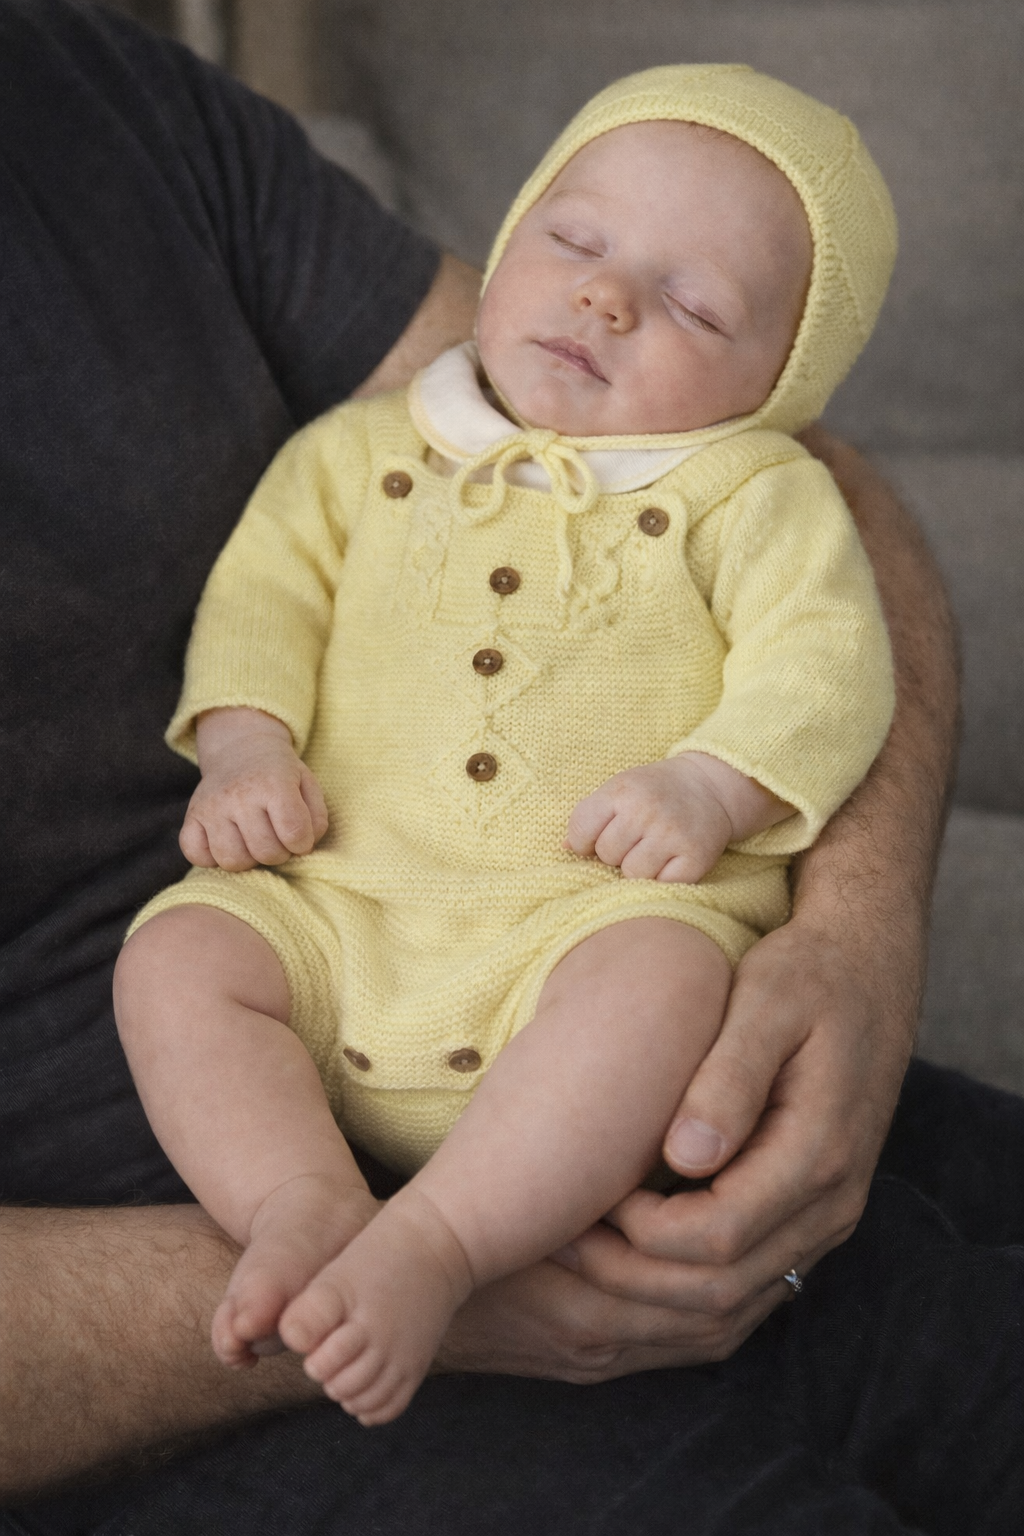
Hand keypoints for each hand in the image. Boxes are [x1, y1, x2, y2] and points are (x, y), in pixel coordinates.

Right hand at [181, 708, 327, 870]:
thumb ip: (315, 818)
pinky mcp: (192, 816)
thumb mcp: (307, 784)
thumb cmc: (279, 774)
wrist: (241, 749)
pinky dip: (212, 858)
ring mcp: (211, 806)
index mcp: (273, 784)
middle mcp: (239, 794)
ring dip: (248, 859)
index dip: (303, 843)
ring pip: (231, 860)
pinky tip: (228, 842)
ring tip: (254, 842)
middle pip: (265, 852)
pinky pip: (196, 856)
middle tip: (277, 838)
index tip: (300, 837)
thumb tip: (303, 847)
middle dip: (278, 853)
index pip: (294, 833)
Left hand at [437, 900, 916, 1378]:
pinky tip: (624, 1252)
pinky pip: (746, 1285)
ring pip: (733, 1302)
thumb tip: (684, 1157)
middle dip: (630, 1278)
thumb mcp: (766, 1001)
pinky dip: (680, 1286)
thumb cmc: (807, 974)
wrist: (871, 970)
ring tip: (580, 1252)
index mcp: (820, 1153)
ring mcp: (826, 1219)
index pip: (717, 1236)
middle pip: (720, 1290)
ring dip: (649, 1293)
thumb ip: (729, 1078)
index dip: (641, 1233)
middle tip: (560, 1241)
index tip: (590, 1194)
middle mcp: (832, 1204)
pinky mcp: (810, 1217)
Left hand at [565, 753, 788, 882]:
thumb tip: (565, 848)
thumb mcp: (619, 790)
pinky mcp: (696, 857)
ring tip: (652, 850)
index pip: (580, 832)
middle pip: (607, 855)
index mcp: (622, 791)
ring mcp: (673, 834)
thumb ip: (589, 815)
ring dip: (639, 868)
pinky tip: (670, 860)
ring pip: (633, 874)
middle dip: (616, 853)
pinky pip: (663, 885)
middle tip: (635, 840)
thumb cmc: (654, 792)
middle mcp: (647, 810)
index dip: (584, 842)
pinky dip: (663, 878)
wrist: (710, 786)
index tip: (598, 838)